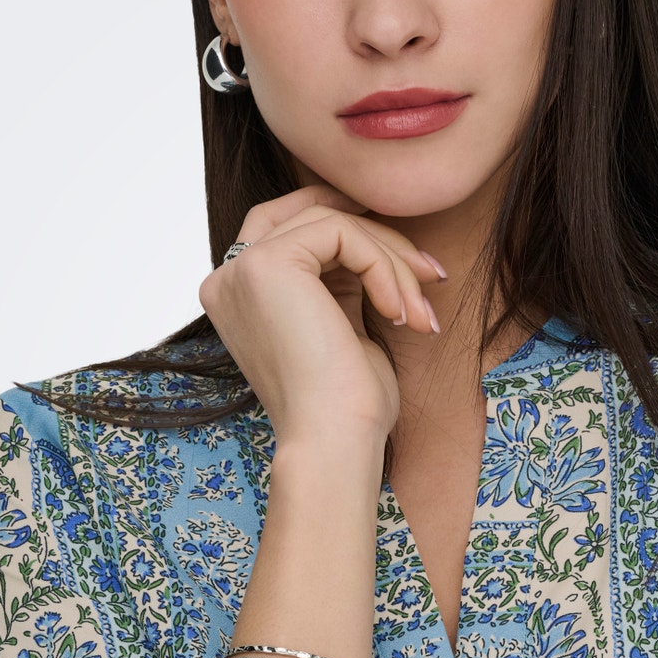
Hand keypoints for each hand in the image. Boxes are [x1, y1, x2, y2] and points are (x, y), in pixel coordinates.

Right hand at [198, 183, 445, 446]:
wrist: (333, 442)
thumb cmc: (346, 405)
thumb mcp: (342, 327)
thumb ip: (342, 281)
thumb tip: (376, 238)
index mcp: (240, 295)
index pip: (295, 230)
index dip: (355, 234)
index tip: (412, 265)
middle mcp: (229, 277)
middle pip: (309, 214)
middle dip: (376, 234)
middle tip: (428, 271)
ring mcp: (241, 269)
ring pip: (332, 222)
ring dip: (392, 261)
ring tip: (420, 312)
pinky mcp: (266, 264)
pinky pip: (341, 233)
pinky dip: (384, 267)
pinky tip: (400, 314)